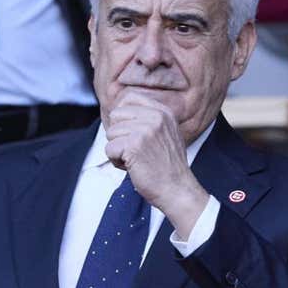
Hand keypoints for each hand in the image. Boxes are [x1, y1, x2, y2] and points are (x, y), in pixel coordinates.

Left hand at [104, 90, 208, 238]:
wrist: (177, 189)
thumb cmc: (168, 165)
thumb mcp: (166, 133)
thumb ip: (148, 118)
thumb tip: (119, 109)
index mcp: (163, 111)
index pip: (128, 98)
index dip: (122, 116)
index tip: (130, 132)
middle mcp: (156, 116)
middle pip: (116, 115)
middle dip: (119, 134)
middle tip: (135, 149)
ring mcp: (146, 130)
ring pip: (110, 133)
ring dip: (118, 150)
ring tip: (136, 159)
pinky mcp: (134, 145)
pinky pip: (109, 149)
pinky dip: (116, 162)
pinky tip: (132, 167)